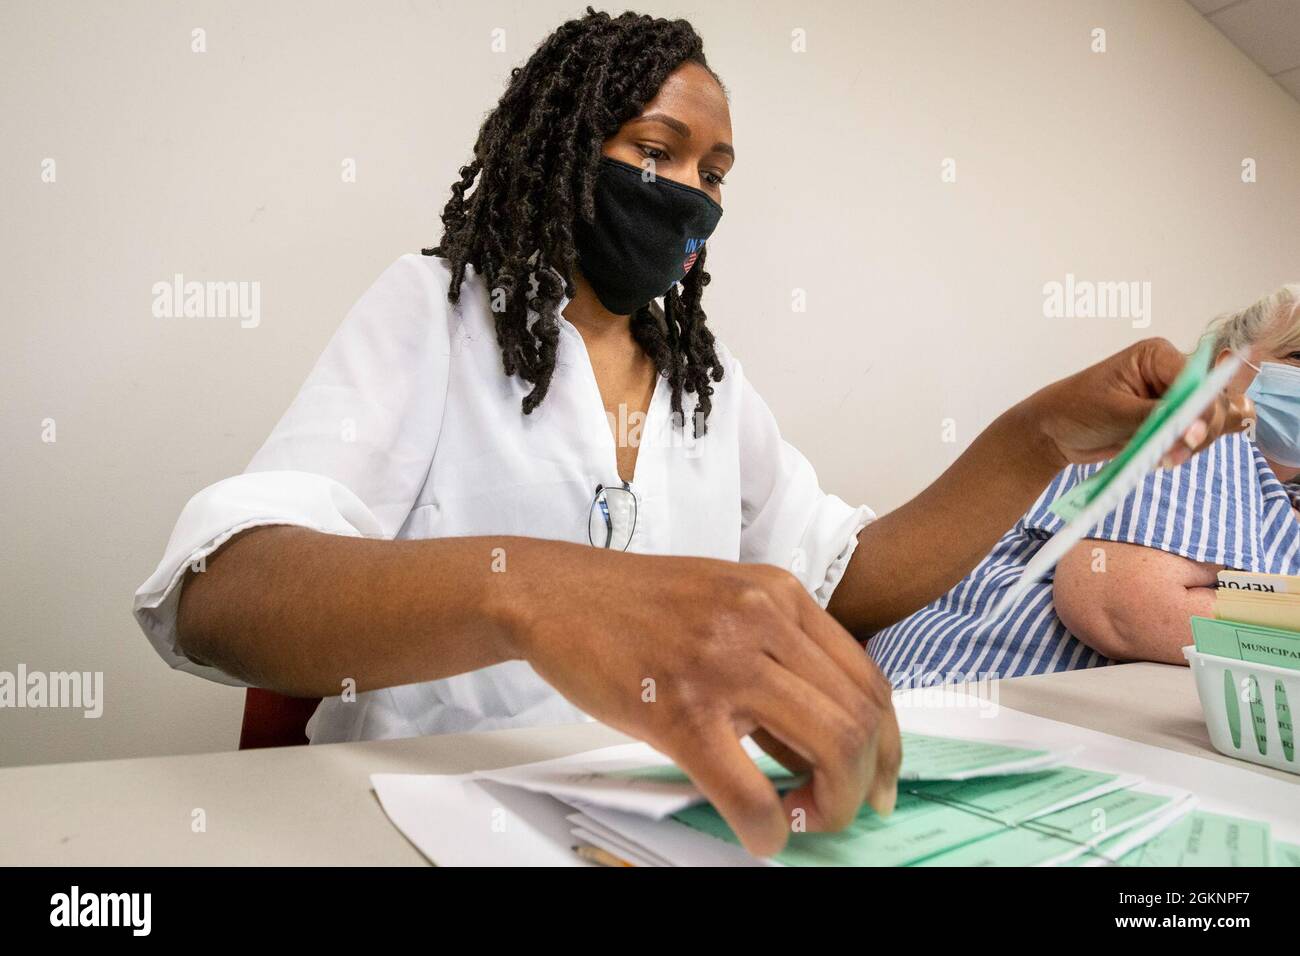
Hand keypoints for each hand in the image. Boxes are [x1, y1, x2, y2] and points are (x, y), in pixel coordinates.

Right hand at [504, 546, 900, 856]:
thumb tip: (813, 744)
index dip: (886, 743)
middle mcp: (763, 620)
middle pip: (860, 717)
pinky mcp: (679, 709)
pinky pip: (748, 790)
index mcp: (780, 595)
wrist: (554, 593)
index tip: (878, 780)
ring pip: (829, 748)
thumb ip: (776, 658)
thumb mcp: (724, 606)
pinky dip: (767, 828)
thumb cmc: (634, 606)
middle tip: (842, 810)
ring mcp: (722, 663)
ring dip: (830, 804)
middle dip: (866, 782)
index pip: (868, 678)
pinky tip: (759, 834)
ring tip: (800, 816)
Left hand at [1026, 337, 1254, 470]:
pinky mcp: (1170, 422)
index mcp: (1158, 356)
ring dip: (1191, 444)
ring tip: (1163, 460)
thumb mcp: (1115, 411)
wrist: (1055, 432)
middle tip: (1175, 454)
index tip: (1191, 434)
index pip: (1198, 378)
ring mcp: (1172, 399)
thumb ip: (1156, 415)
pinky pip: (1194, 436)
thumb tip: (1192, 421)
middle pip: (1211, 401)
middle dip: (1199, 430)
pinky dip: (1184, 450)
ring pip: (1208, 422)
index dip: (1201, 407)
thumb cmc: (1075, 409)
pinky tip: (1164, 459)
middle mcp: (1171, 373)